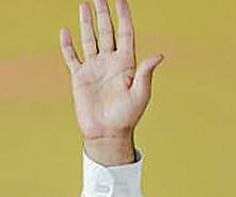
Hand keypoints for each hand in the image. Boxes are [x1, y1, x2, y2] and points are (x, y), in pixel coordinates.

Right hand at [60, 0, 162, 162]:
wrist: (108, 132)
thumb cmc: (127, 116)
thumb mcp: (140, 94)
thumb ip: (146, 73)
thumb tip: (158, 55)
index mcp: (127, 64)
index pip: (125, 34)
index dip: (123, 17)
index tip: (121, 0)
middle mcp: (110, 62)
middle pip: (106, 32)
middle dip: (103, 14)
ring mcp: (94, 68)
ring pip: (90, 39)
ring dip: (86, 23)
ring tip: (84, 5)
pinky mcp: (79, 76)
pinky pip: (72, 56)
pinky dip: (67, 44)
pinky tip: (65, 31)